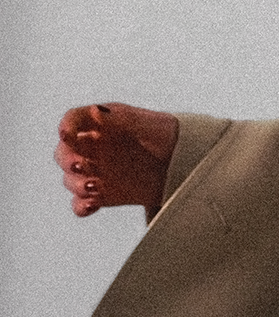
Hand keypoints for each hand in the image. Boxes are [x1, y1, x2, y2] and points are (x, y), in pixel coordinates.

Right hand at [55, 103, 179, 217]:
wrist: (178, 159)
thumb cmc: (158, 133)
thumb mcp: (138, 121)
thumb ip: (115, 117)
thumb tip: (95, 111)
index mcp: (96, 124)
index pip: (72, 121)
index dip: (66, 126)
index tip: (68, 133)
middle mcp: (89, 147)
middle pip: (63, 154)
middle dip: (67, 160)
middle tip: (79, 164)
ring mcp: (92, 171)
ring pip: (71, 179)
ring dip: (76, 184)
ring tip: (95, 186)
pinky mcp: (99, 194)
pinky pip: (80, 203)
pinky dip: (81, 205)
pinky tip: (92, 204)